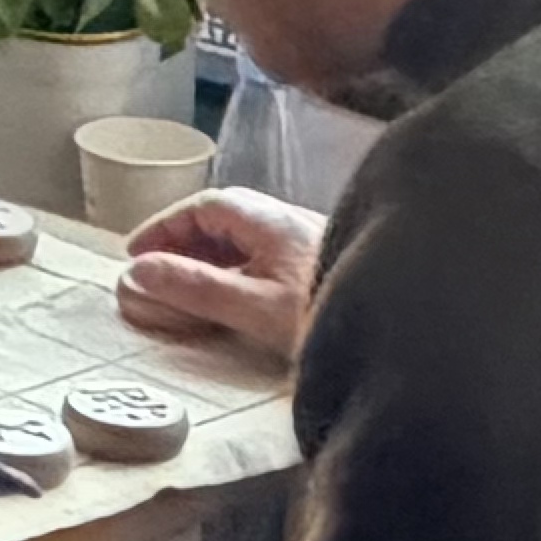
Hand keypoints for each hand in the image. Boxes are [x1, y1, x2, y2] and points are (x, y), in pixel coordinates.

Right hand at [114, 189, 326, 361]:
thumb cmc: (328, 314)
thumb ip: (196, 288)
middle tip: (153, 271)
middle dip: (183, 241)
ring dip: (209, 257)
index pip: (205, 207)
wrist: (406, 333)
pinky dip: (235, 271)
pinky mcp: (320, 267)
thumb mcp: (254, 307)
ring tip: (184, 287)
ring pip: (246, 239)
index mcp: (270, 220)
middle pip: (225, 218)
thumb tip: (138, 272)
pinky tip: (233, 299)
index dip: (164, 226)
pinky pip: (263, 257)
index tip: (134, 253)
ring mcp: (308, 244)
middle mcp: (290, 222)